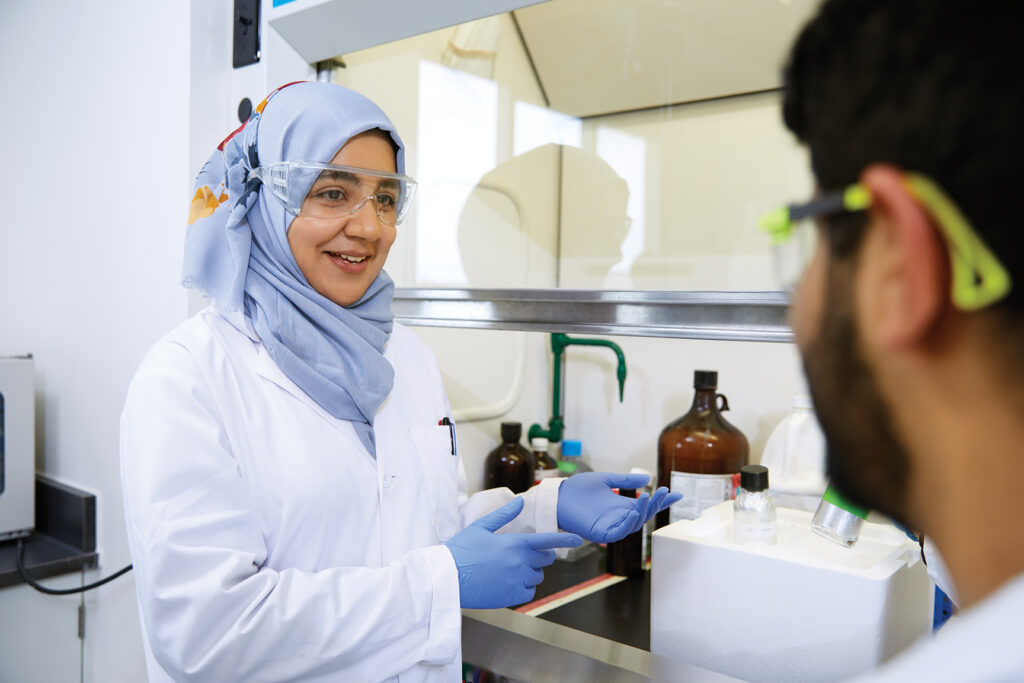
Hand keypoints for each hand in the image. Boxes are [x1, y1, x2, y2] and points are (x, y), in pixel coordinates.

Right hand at [444, 497, 583, 608]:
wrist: (446, 577)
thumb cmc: (461, 550)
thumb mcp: (480, 527)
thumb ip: (504, 515)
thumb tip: (520, 501)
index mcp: (513, 543)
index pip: (546, 540)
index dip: (564, 539)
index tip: (578, 538)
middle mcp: (519, 562)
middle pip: (544, 559)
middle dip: (539, 556)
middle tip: (523, 555)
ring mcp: (515, 581)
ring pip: (537, 577)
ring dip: (530, 573)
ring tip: (509, 570)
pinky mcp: (510, 597)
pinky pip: (529, 593)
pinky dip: (524, 588)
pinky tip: (509, 583)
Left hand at [557, 472, 681, 543]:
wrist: (558, 495)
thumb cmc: (578, 489)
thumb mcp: (605, 480)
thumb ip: (624, 481)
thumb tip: (646, 479)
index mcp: (622, 506)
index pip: (646, 505)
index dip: (661, 501)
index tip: (677, 494)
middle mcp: (619, 518)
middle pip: (644, 514)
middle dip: (655, 504)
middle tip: (663, 491)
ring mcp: (610, 526)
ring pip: (634, 524)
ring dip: (642, 512)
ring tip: (647, 497)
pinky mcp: (600, 534)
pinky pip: (618, 533)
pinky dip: (627, 524)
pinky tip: (632, 511)